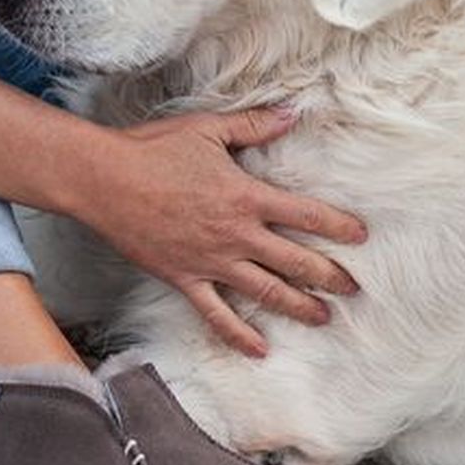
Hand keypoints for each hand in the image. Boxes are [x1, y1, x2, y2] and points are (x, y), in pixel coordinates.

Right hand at [75, 107, 366, 356]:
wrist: (103, 180)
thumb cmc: (153, 150)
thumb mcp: (208, 129)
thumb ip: (254, 125)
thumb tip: (292, 114)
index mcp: (246, 196)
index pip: (307, 215)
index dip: (339, 227)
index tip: (361, 237)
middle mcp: (236, 235)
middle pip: (296, 262)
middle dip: (329, 276)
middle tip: (353, 289)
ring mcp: (211, 262)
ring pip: (265, 292)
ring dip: (298, 307)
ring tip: (323, 318)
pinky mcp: (184, 278)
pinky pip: (216, 314)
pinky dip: (238, 334)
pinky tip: (259, 349)